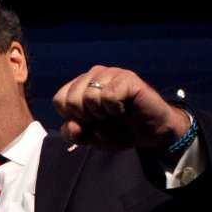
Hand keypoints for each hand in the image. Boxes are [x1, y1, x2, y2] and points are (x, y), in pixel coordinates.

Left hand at [52, 66, 189, 150]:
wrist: (151, 133)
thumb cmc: (120, 131)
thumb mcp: (91, 138)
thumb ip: (74, 134)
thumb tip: (71, 126)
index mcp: (81, 86)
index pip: (59, 100)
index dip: (73, 118)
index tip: (90, 122)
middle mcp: (94, 75)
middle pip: (71, 99)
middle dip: (86, 118)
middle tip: (104, 119)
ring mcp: (110, 73)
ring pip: (89, 97)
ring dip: (102, 114)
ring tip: (114, 113)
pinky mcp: (127, 78)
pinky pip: (108, 96)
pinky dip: (115, 109)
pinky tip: (124, 107)